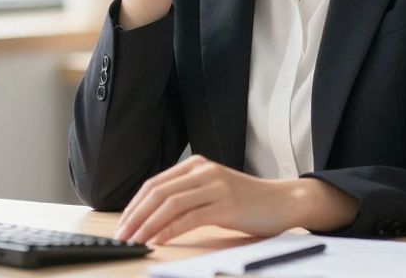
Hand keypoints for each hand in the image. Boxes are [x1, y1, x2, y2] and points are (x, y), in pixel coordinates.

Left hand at [112, 155, 355, 245]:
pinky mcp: (227, 203)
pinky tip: (159, 240)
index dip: (135, 205)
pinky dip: (170, 230)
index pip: (154, 184)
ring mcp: (215, 186)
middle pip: (158, 192)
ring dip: (148, 225)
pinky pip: (190, 217)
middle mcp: (203, 170)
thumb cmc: (246, 202)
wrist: (283, 201)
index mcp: (195, 165)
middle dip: (136, 216)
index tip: (122, 224)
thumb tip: (152, 216)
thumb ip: (187, 196)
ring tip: (135, 240)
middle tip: (122, 235)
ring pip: (171, 204)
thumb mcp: (212, 192)